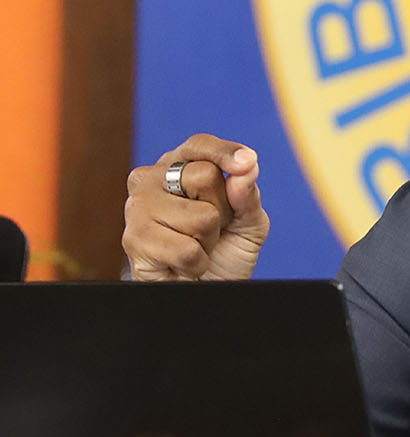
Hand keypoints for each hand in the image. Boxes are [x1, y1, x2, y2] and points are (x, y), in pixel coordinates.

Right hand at [122, 134, 269, 279]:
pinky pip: (187, 249)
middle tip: (210, 229)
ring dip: (208, 240)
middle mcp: (151, 180)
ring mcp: (138, 208)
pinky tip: (184, 265)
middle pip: (204, 176)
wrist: (205, 290)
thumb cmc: (224, 251)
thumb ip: (249, 195)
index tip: (247, 162)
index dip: (225, 152)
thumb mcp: (249, 221)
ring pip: (200, 216)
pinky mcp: (134, 240)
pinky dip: (197, 263)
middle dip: (221, 210)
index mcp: (178, 165)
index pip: (200, 146)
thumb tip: (247, 168)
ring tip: (195, 246)